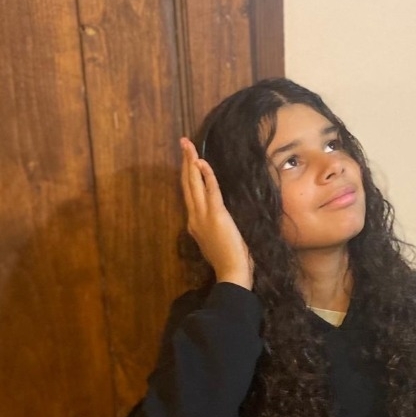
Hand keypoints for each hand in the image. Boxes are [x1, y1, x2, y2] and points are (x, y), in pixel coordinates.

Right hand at [180, 138, 253, 288]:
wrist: (231, 273)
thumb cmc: (230, 262)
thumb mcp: (217, 242)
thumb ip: (214, 228)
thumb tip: (219, 220)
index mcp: (195, 224)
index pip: (190, 195)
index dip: (188, 176)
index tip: (188, 161)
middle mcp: (194, 217)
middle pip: (187, 185)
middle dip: (185, 162)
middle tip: (183, 143)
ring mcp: (203, 216)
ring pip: (194, 183)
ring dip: (191, 162)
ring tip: (188, 146)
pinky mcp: (216, 214)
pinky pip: (210, 189)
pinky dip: (206, 175)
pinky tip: (202, 161)